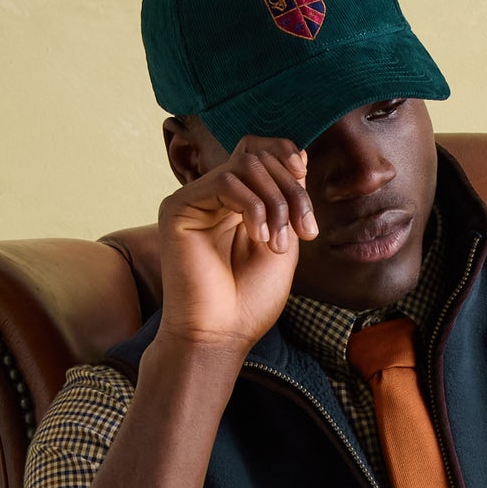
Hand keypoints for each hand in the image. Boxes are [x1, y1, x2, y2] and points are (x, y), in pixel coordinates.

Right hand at [151, 135, 318, 355]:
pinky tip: (259, 239)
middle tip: (304, 232)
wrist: (221, 335)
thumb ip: (288, 197)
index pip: (261, 153)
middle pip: (258, 156)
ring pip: (245, 164)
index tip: (308, 205)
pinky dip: (253, 207)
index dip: (288, 160)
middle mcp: (213, 196)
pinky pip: (225, 181)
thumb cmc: (251, 298)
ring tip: (279, 243)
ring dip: (276, 201)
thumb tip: (296, 153)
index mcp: (238, 201)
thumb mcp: (284, 238)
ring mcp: (194, 199)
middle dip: (292, 191)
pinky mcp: (178, 207)